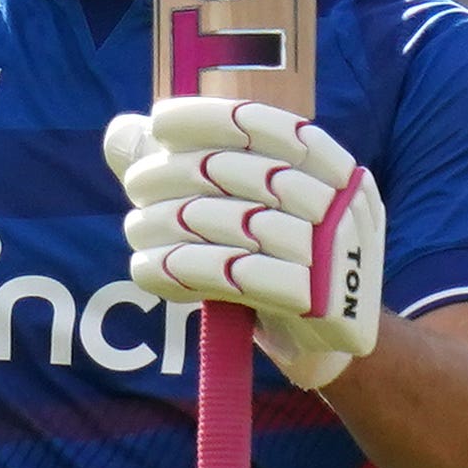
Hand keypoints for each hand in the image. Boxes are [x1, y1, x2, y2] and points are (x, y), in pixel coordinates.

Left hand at [105, 96, 383, 388]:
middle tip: (136, 185)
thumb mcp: (253, 211)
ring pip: (239, 224)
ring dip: (175, 223)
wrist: (329, 348)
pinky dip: (189, 268)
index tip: (158, 123)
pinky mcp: (322, 304)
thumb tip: (120, 132)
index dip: (212, 118)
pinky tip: (153, 266)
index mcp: (337, 171)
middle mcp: (347, 206)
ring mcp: (341, 256)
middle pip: (247, 174)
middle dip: (181, 174)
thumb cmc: (277, 267)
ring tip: (137, 227)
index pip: (273, 127)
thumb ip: (191, 170)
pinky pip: (241, 277)